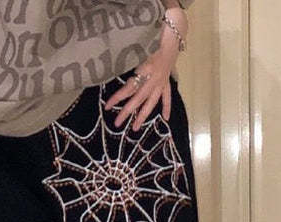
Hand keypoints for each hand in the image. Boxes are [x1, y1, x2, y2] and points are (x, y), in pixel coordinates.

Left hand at [104, 9, 187, 129]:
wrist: (173, 34)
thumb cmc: (153, 39)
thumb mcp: (139, 50)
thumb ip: (129, 62)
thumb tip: (118, 77)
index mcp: (146, 71)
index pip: (129, 87)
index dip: (117, 97)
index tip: (107, 106)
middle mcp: (154, 80)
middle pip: (138, 99)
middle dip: (127, 112)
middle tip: (117, 123)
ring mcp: (161, 82)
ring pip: (151, 102)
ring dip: (143, 115)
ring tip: (135, 128)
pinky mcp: (166, 81)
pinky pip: (167, 96)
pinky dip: (167, 106)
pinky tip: (165, 118)